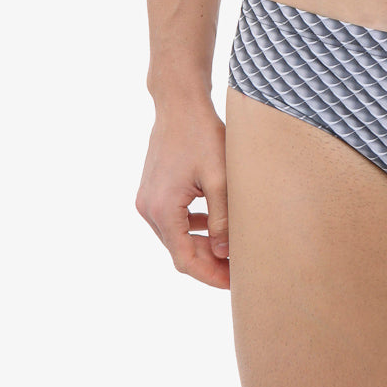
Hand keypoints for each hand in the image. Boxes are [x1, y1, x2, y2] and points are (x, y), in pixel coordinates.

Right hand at [135, 99, 230, 289]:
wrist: (179, 102)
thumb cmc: (202, 134)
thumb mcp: (219, 177)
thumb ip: (222, 218)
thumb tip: (225, 254)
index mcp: (162, 209)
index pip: (185, 260)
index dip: (210, 275)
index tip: (235, 283)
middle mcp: (148, 208)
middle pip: (179, 250)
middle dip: (209, 262)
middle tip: (239, 270)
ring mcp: (148, 199)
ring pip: (176, 236)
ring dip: (202, 244)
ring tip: (231, 251)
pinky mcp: (153, 190)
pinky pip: (173, 219)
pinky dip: (193, 226)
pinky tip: (214, 225)